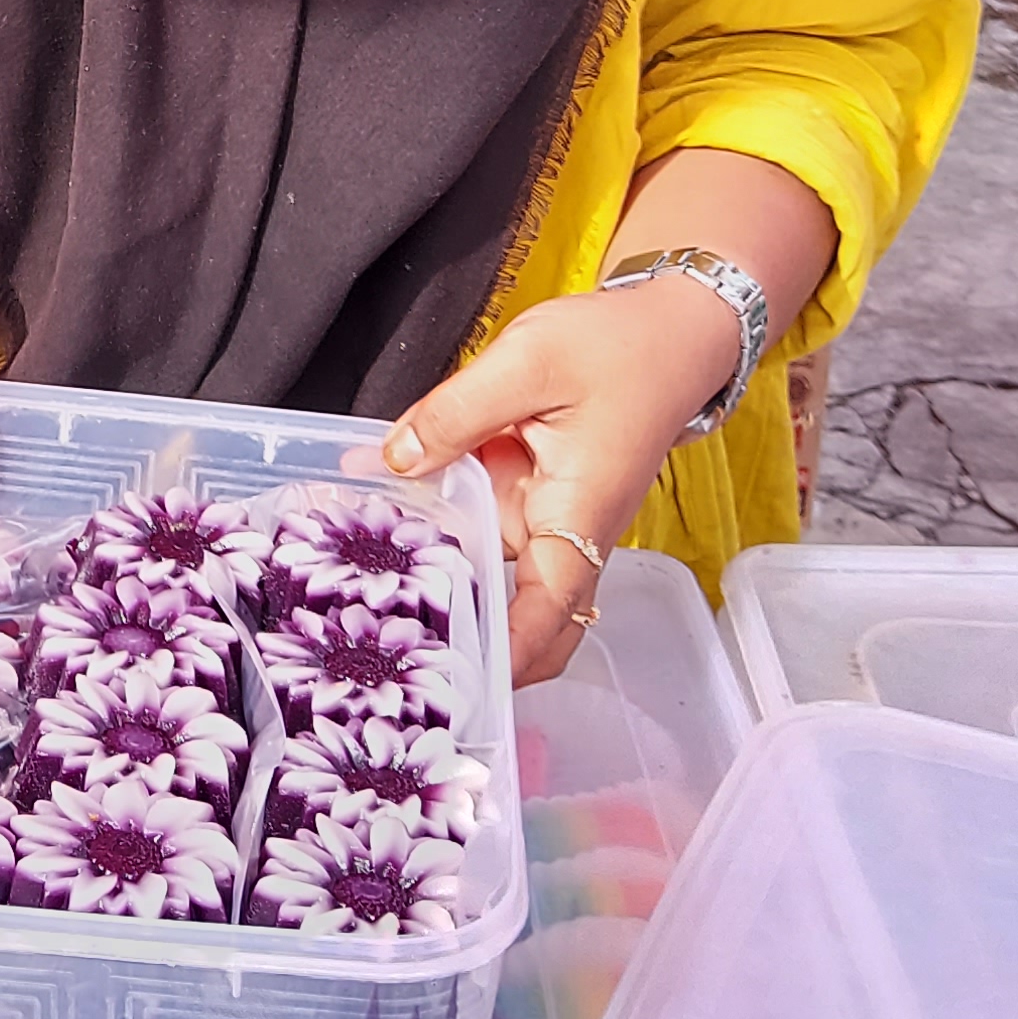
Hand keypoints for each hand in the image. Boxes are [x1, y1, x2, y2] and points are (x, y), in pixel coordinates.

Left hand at [354, 275, 743, 682]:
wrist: (670, 332)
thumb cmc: (618, 349)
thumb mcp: (527, 362)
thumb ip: (455, 413)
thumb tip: (394, 462)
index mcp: (577, 518)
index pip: (545, 621)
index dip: (501, 662)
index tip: (450, 687)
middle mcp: (564, 535)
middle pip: (509, 614)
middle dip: (453, 634)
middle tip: (369, 638)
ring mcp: (545, 520)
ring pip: (483, 568)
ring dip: (430, 573)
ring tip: (346, 576)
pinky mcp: (529, 498)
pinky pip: (478, 526)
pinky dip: (436, 527)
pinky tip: (376, 512)